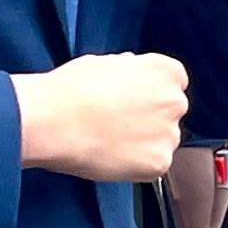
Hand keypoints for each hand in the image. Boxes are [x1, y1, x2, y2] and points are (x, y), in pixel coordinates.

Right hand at [14, 53, 189, 182]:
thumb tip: (133, 74)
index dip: (152, 92)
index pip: (173, 82)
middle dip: (151, 118)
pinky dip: (137, 165)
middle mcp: (174, 101)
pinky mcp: (159, 163)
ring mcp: (169, 134)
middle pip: (171, 111)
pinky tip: (112, 156)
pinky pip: (154, 165)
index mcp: (165, 71)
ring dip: (145, 142)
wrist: (53, 121)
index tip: (136, 101)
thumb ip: (130, 69)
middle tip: (119, 123)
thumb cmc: (70, 90)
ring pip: (163, 140)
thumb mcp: (104, 62)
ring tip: (111, 141)